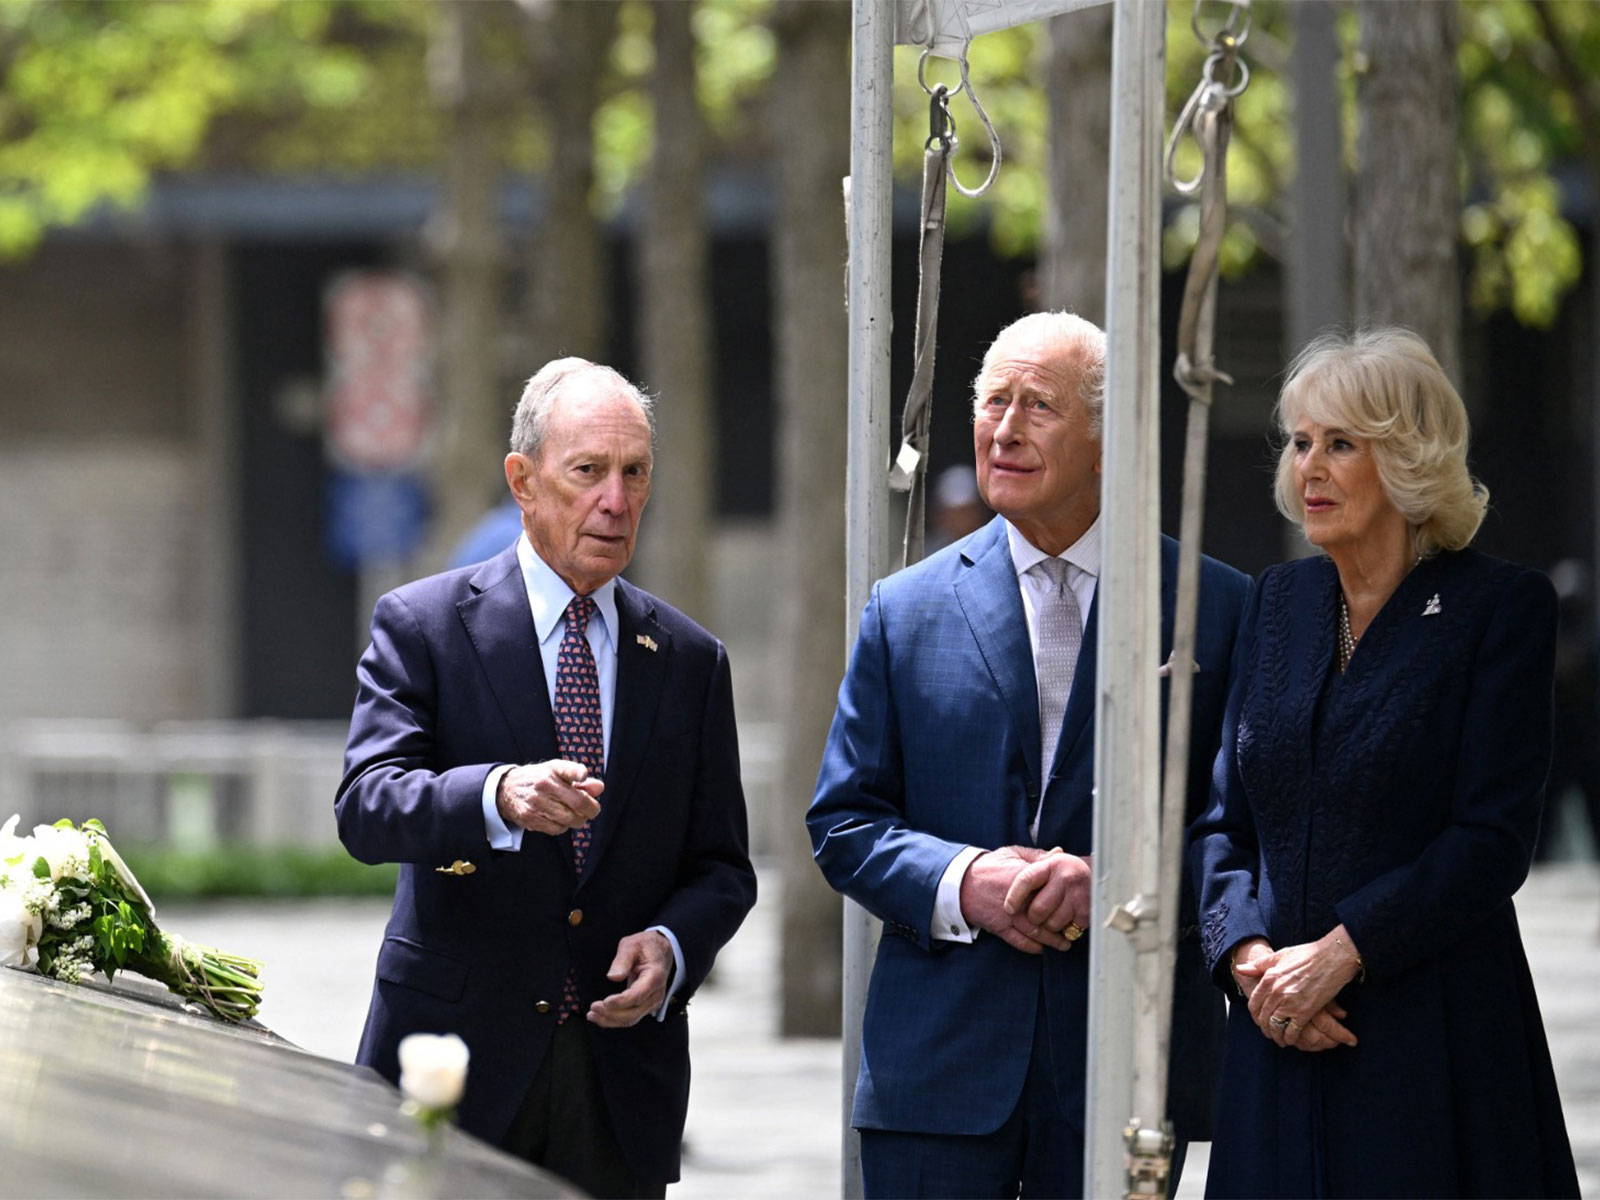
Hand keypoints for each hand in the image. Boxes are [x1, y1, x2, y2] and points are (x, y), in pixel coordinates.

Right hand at [496, 760, 603, 835]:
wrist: (506, 789)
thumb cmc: (539, 779)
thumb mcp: (556, 772)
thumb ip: (579, 779)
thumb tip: (599, 788)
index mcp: (552, 770)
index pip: (567, 769)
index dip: (577, 773)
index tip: (582, 776)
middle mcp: (544, 785)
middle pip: (577, 802)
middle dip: (591, 809)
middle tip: (592, 810)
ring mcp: (536, 803)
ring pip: (569, 819)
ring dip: (578, 820)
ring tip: (576, 815)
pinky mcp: (530, 818)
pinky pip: (557, 829)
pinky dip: (563, 827)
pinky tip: (560, 820)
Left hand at [588, 931, 672, 1027]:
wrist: (660, 951)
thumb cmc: (646, 946)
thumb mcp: (632, 945)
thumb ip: (623, 959)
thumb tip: (613, 977)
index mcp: (655, 976)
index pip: (638, 995)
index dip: (621, 1001)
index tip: (605, 1002)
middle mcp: (656, 993)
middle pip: (634, 1012)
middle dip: (612, 1014)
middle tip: (593, 1008)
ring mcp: (652, 1002)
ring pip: (631, 1019)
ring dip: (610, 1020)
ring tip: (592, 1015)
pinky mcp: (645, 1006)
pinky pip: (630, 1017)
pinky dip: (614, 1019)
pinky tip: (600, 1016)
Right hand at [959, 847, 1082, 953]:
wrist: (961, 883)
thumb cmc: (988, 866)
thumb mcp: (1012, 854)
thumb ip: (1036, 856)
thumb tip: (1059, 853)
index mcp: (1022, 879)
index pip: (1051, 890)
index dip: (1065, 899)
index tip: (1077, 903)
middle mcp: (1017, 899)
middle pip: (1046, 916)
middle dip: (1062, 925)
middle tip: (1074, 929)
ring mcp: (1008, 915)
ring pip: (1036, 932)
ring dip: (1051, 941)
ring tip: (1064, 944)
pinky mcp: (999, 927)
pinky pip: (1019, 941)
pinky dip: (1032, 947)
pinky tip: (1042, 948)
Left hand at [1236, 926, 1361, 1051]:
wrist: (1332, 958)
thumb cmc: (1307, 955)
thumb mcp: (1279, 956)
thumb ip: (1259, 965)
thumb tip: (1240, 969)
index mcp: (1268, 978)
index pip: (1254, 1003)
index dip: (1255, 1014)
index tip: (1259, 1019)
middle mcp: (1276, 992)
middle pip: (1263, 1017)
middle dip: (1264, 1027)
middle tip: (1268, 1032)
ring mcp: (1289, 1003)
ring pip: (1275, 1026)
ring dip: (1275, 1035)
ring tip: (1278, 1038)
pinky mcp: (1305, 1012)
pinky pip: (1291, 1031)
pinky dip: (1289, 1038)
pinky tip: (1290, 1039)